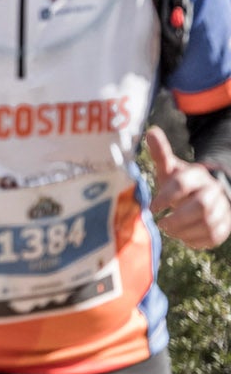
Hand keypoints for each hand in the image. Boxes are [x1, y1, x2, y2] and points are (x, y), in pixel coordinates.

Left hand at [147, 126, 230, 248]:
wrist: (207, 194)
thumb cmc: (182, 183)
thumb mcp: (170, 169)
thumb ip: (161, 154)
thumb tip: (151, 131)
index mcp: (197, 176)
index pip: (182, 184)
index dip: (165, 197)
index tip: (151, 208)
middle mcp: (213, 191)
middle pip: (201, 207)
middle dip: (178, 218)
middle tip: (162, 225)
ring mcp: (223, 208)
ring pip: (208, 224)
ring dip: (185, 231)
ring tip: (170, 231)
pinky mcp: (226, 225)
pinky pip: (214, 237)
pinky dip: (197, 241)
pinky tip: (184, 238)